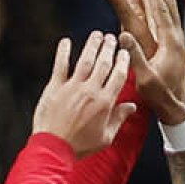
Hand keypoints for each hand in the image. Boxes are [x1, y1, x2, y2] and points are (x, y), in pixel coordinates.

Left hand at [32, 32, 134, 157]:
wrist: (53, 148)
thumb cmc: (80, 145)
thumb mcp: (105, 137)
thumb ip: (119, 118)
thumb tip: (131, 106)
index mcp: (105, 102)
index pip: (118, 76)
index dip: (122, 61)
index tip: (124, 52)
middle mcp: (90, 91)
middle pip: (103, 64)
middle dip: (109, 48)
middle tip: (112, 38)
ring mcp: (72, 87)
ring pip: (85, 61)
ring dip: (92, 46)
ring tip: (97, 35)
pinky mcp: (55, 87)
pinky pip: (60, 66)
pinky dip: (63, 52)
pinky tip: (66, 41)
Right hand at [106, 0, 184, 124]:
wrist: (178, 107)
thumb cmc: (159, 95)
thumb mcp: (145, 78)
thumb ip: (135, 56)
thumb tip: (122, 35)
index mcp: (169, 42)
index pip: (159, 10)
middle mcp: (177, 36)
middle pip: (168, 1)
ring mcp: (178, 38)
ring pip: (171, 5)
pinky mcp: (176, 42)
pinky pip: (171, 14)